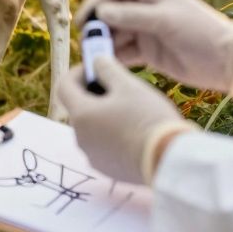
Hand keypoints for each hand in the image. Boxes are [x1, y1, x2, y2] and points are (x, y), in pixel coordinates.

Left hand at [55, 58, 193, 184]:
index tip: (96, 68)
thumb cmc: (147, 117)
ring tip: (132, 111)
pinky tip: (136, 133)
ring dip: (105, 116)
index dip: (77, 73)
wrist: (168, 161)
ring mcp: (94, 156)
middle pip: (79, 108)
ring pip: (93, 128)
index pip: (64, 86)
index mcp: (81, 115)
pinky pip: (105, 146)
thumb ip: (107, 68)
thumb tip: (96, 61)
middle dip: (94, 94)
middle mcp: (80, 138)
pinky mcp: (108, 170)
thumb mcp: (128, 85)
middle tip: (120, 88)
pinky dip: (114, 136)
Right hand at [74, 0, 232, 94]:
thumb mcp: (164, 20)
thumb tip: (101, 12)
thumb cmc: (200, 32)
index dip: (97, 1)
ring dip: (104, 43)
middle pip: (112, 12)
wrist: (227, 62)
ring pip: (116, 33)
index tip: (84, 19)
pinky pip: (125, 51)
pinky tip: (105, 65)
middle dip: (98, 25)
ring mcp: (148, 30)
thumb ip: (131, 16)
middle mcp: (148, 8)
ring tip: (93, 56)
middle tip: (86, 41)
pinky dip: (114, 57)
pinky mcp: (149, 52)